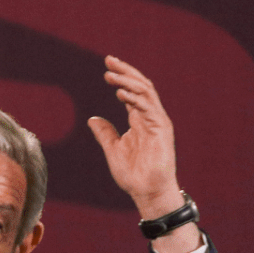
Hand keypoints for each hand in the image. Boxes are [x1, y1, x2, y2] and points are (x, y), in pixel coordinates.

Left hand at [88, 55, 200, 252]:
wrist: (147, 192)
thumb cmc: (133, 174)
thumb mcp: (113, 149)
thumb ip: (105, 133)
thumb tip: (92, 119)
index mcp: (139, 119)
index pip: (131, 92)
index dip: (121, 78)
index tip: (106, 68)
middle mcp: (150, 117)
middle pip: (140, 86)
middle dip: (125, 72)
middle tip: (109, 60)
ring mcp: (157, 122)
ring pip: (146, 93)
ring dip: (129, 81)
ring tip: (112, 75)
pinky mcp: (162, 130)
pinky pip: (149, 108)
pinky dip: (136, 99)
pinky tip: (121, 93)